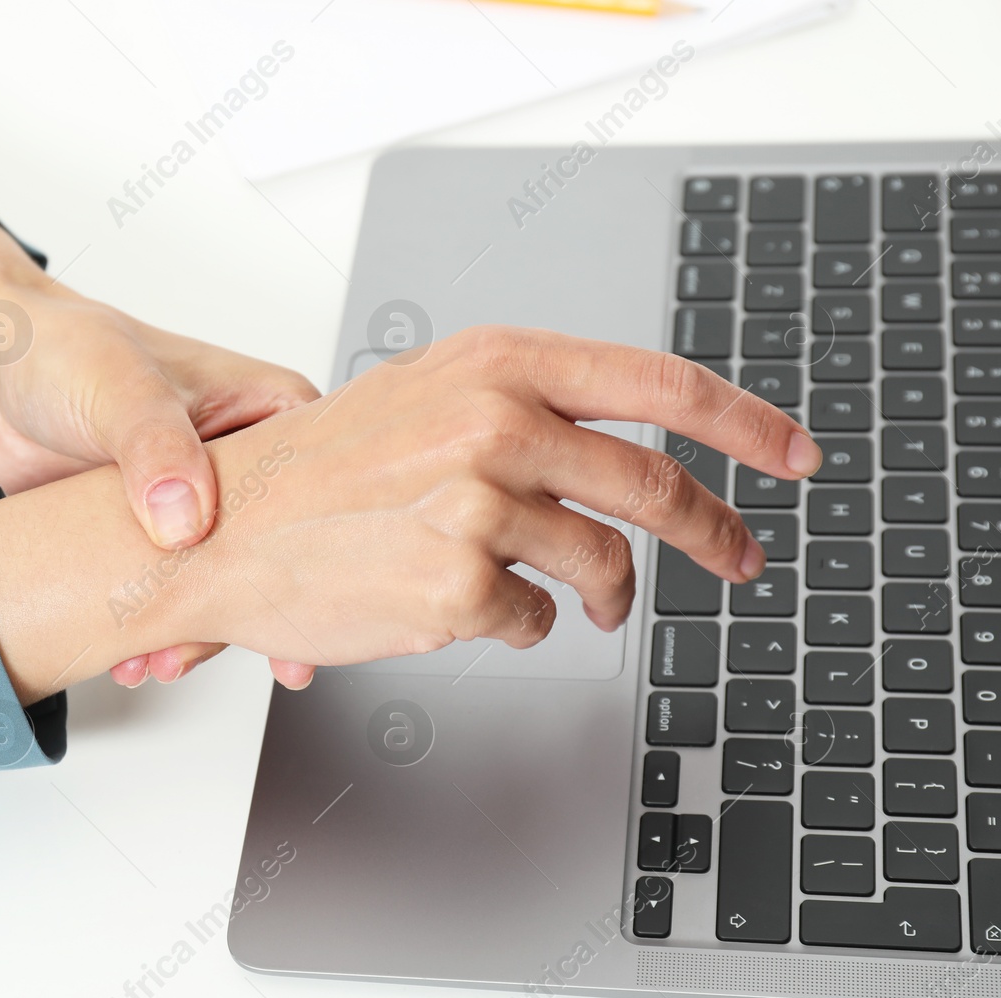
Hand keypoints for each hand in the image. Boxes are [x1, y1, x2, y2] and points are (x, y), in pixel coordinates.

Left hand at [0, 210, 318, 687]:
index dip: (312, 551)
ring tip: (163, 659)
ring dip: (196, 633)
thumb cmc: (64, 349)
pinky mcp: (156, 541)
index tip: (288, 607)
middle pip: (275, 554)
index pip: (322, 489)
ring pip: (223, 586)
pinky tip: (137, 654)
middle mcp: (245, 465)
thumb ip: (156, 447)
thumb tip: (185, 519)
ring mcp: (202, 509)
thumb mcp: (120, 385)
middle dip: (250, 613)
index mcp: (269, 411)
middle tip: (222, 649)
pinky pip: (172, 599)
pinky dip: (157, 632)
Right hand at [0, 326, 822, 703]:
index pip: (657, 382)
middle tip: (737, 558)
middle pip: (655, 485)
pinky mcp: (459, 584)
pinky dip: (517, 624)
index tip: (791, 456)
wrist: (216, 531)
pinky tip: (467, 608)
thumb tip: (617, 440)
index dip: (745, 422)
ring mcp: (479, 503)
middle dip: (713, 534)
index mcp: (494, 364)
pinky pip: (535, 622)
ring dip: (604, 595)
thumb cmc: (311, 474)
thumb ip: (519, 405)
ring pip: (602, 568)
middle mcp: (494, 421)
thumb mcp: (421, 398)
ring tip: (584, 604)